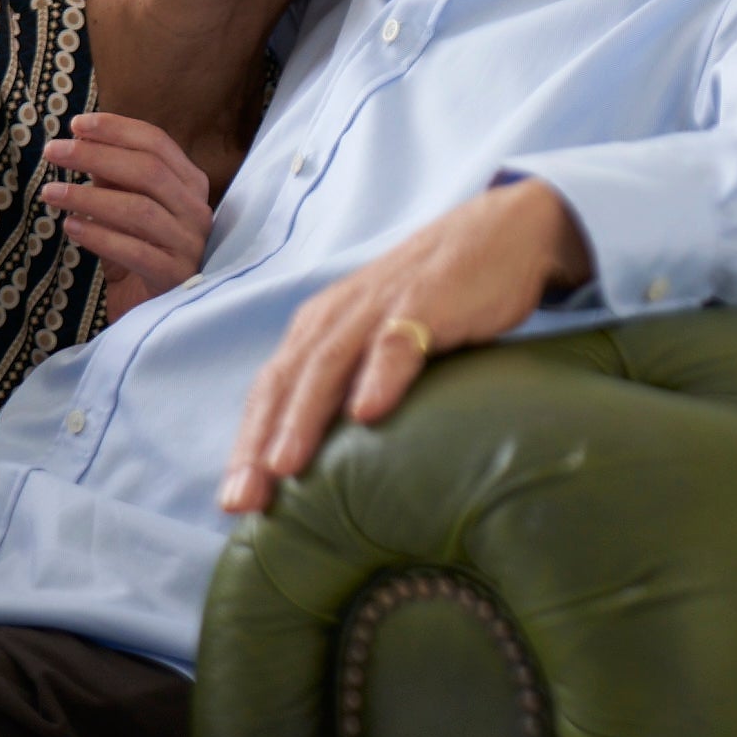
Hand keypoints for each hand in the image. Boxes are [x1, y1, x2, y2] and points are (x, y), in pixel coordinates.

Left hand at [40, 113, 214, 321]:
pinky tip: (72, 227)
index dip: (116, 129)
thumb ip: (112, 178)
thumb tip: (82, 142)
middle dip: (96, 155)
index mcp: (190, 185)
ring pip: (140, 209)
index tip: (76, 124)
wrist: (154, 312)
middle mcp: (196, 211)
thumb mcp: (124, 209)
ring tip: (52, 192)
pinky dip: (100, 237)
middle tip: (53, 151)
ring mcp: (190, 245)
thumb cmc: (139, 253)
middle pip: (148, 170)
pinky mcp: (174, 277)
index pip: (157, 143)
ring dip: (90, 197)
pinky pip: (135, 252)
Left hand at [219, 178, 593, 514]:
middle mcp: (336, 317)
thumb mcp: (381, 341)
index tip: (232, 503)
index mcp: (319, 328)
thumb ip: (354, 386)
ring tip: (285, 468)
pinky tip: (369, 412)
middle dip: (258, 442)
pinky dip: (380, 375)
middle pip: (285, 382)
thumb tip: (333, 463)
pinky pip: (399, 341)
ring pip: (328, 364)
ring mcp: (379, 307)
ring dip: (303, 416)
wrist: (504, 233)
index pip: (270, 390)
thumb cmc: (435, 300)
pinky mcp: (427, 301)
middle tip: (242, 501)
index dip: (247, 444)